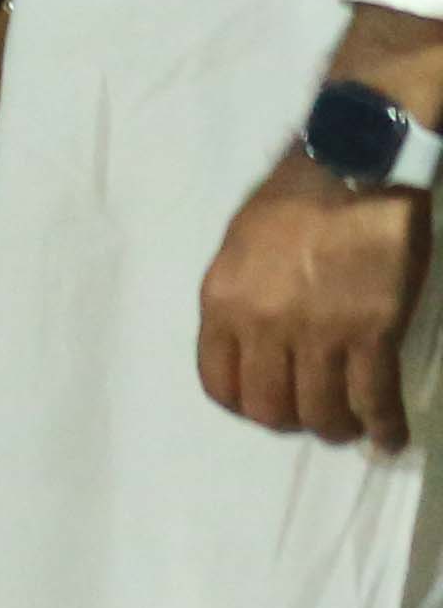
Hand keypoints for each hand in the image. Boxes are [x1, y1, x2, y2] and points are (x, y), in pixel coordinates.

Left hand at [199, 152, 428, 446]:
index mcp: (223, 302)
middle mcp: (264, 325)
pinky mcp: (374, 334)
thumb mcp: (239, 250)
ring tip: (348, 428)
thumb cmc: (292, 200)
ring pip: (322, 413)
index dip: (242, 404)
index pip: (218, 383)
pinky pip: (374, 399)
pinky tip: (389, 437)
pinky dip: (384, 427)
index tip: (263, 405)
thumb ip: (240, 300)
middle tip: (309, 417)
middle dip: (289, 421)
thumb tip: (251, 346)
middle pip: (269, 408)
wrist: (353, 170)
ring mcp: (320, 333)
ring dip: (336, 429)